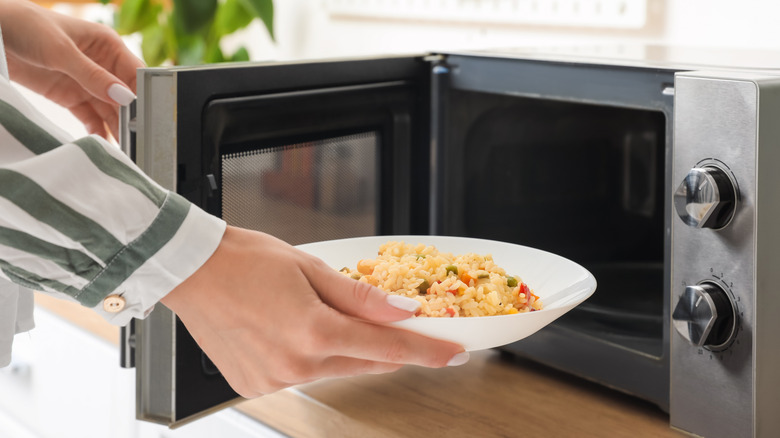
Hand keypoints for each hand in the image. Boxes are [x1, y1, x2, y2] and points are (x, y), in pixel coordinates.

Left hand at [0, 0, 143, 137]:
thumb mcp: (60, 51)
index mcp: (108, 46)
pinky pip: (90, 118)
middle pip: (125, 97)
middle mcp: (103, 65)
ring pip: (110, 110)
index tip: (147, 120)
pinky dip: (97, 132)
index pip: (136, 75)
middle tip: (138, 142)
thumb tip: (125, 98)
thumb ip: (93, 76)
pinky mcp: (70, 97)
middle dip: (131, 118)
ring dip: (117, 129)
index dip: (143, 96)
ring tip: (125, 150)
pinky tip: (104, 145)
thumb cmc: (26, 26)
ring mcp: (87, 83)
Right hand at [161, 227, 468, 397]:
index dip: (426, 350)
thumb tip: (402, 312)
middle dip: (384, 344)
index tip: (453, 353)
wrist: (191, 270)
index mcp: (312, 331)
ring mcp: (274, 379)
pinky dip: (313, 356)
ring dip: (344, 348)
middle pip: (363, 361)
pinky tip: (297, 330)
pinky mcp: (256, 386)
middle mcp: (294, 364)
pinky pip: (304, 375)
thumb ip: (360, 297)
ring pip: (334, 369)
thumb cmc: (245, 260)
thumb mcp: (310, 267)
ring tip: (321, 313)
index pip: (387, 347)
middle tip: (396, 325)